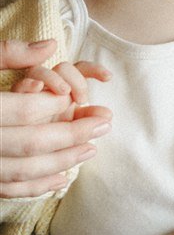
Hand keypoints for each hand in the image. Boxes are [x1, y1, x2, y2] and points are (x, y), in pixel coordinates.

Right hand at [0, 40, 111, 196]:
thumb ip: (6, 53)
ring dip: (60, 163)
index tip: (76, 97)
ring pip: (20, 171)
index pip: (23, 111)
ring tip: (90, 149)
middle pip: (29, 144)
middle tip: (104, 123)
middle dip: (71, 135)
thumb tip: (50, 45)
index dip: (55, 105)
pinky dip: (34, 186)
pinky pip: (5, 189)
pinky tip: (60, 178)